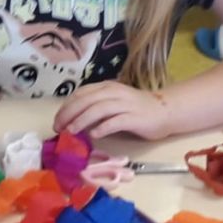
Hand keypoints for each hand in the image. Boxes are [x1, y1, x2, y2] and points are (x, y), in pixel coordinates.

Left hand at [52, 81, 171, 141]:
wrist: (165, 111)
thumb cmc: (136, 109)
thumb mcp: (113, 102)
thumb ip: (96, 107)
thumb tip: (73, 119)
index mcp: (107, 87)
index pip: (81, 94)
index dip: (66, 106)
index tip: (57, 120)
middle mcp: (114, 93)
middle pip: (86, 100)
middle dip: (69, 114)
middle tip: (59, 128)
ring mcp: (125, 104)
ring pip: (98, 109)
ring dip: (82, 120)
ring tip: (71, 131)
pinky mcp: (134, 118)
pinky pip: (115, 121)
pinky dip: (102, 127)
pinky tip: (94, 135)